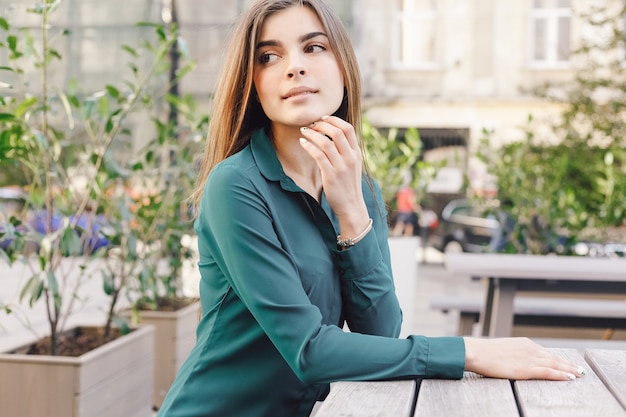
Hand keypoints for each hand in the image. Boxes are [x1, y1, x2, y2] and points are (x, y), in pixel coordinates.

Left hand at [298, 116, 369, 235]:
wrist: (351, 205)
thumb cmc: (348, 185)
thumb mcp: (353, 165)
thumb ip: (346, 151)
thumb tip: (333, 135)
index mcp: (356, 153)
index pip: (348, 128)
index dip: (334, 120)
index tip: (323, 118)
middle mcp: (350, 157)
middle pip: (336, 132)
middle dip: (321, 124)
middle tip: (311, 125)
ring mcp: (341, 166)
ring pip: (326, 142)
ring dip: (312, 133)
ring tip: (304, 132)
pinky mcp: (331, 175)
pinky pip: (318, 155)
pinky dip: (309, 146)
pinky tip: (302, 142)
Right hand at [463, 337, 584, 380]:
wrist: (476, 352)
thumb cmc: (484, 353)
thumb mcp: (502, 350)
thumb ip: (513, 354)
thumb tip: (514, 360)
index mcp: (524, 343)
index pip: (545, 352)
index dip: (557, 359)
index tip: (566, 363)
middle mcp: (529, 348)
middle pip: (553, 357)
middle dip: (567, 364)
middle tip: (579, 369)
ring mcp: (529, 358)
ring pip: (555, 364)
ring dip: (569, 369)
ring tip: (579, 374)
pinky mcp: (526, 369)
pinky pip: (549, 372)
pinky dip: (561, 374)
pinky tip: (570, 377)